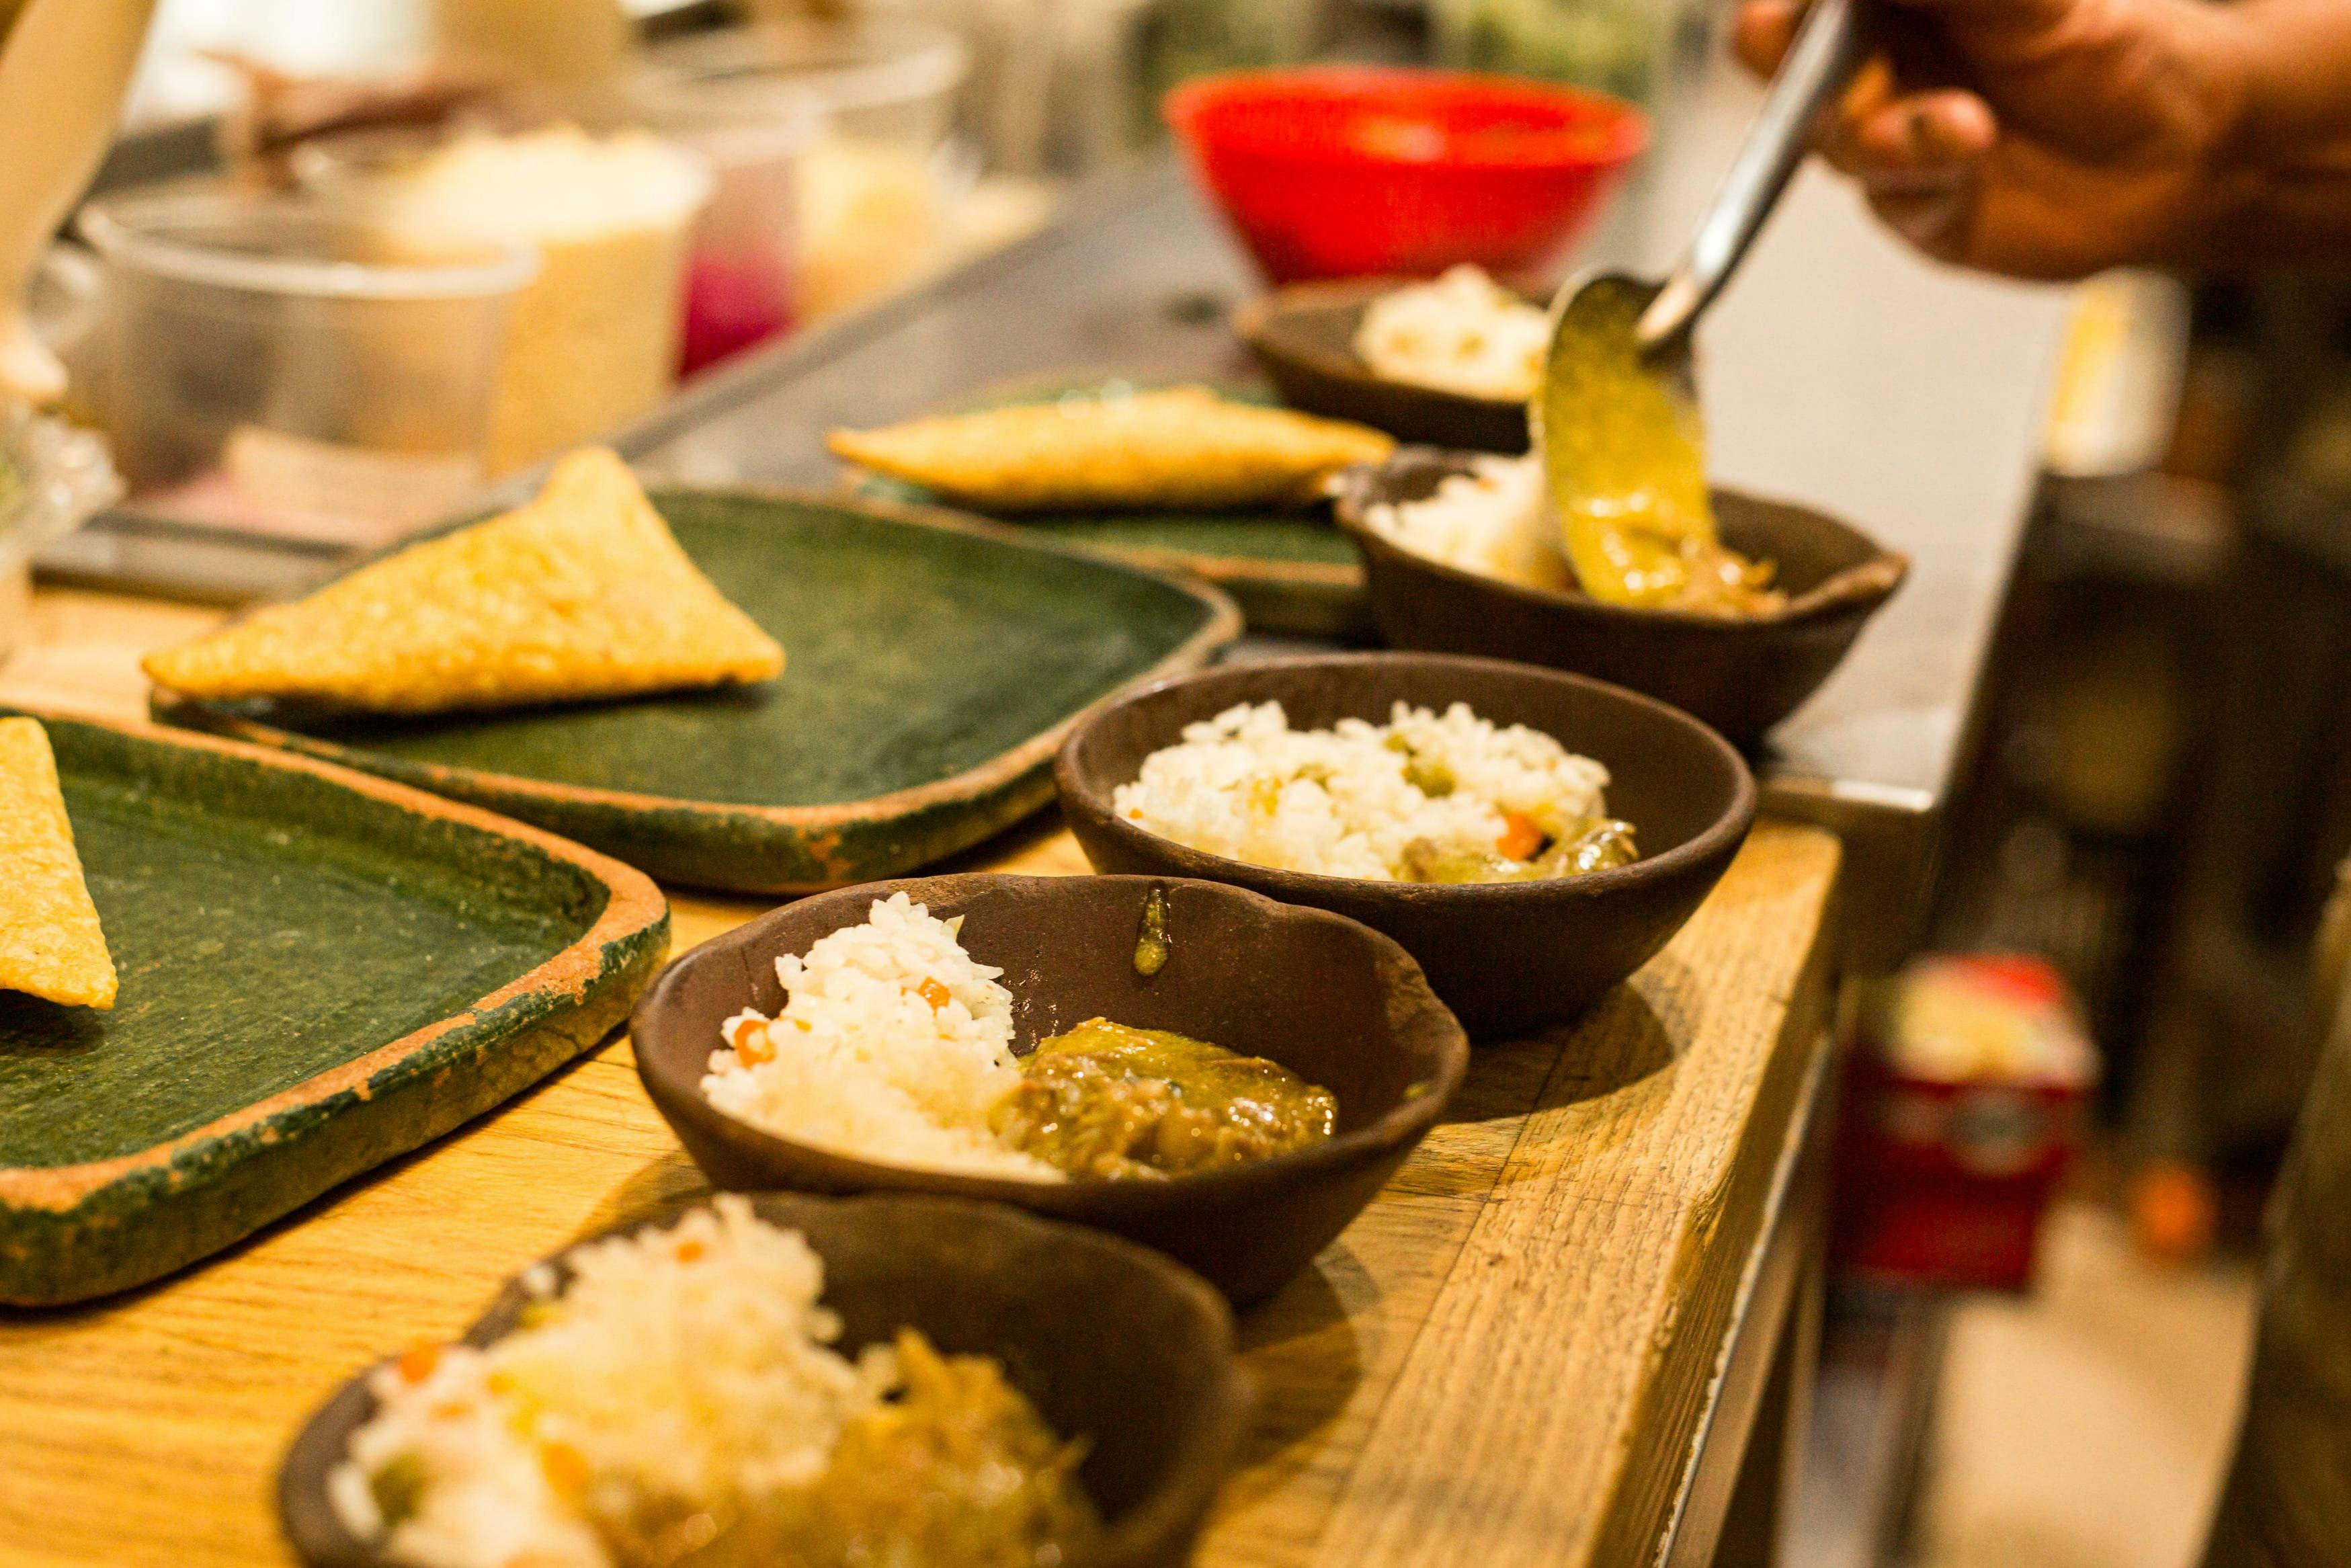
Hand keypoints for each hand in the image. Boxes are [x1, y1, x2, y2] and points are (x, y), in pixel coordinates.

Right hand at [1733, 0, 2252, 277]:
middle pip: (1775, 49)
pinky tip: (1977, 155)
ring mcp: (1883, 127)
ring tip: (1967, 126)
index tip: (1806, 10)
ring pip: (1826, 129)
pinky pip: (1883, 187)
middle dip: (1785, 52)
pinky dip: (1925, 171)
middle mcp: (1874, 52)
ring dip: (1885, 127)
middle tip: (1789, 36)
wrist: (2177, 157)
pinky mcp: (1907, 198)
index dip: (1793, 5)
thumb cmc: (2112, 47)